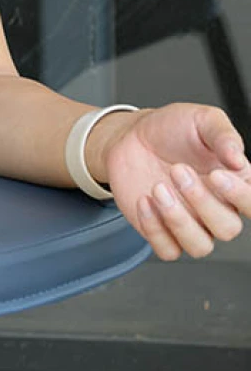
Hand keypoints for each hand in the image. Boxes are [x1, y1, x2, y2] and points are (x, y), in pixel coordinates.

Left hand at [92, 104, 250, 260]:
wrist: (131, 136)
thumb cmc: (170, 129)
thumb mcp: (201, 119)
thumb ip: (223, 135)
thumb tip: (238, 158)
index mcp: (233, 182)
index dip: (240, 197)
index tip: (217, 175)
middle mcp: (215, 207)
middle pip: (227, 229)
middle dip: (201, 201)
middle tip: (178, 170)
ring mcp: (190, 223)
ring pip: (200, 247)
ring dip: (178, 220)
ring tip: (158, 187)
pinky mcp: (162, 232)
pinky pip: (168, 250)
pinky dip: (155, 229)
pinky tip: (144, 200)